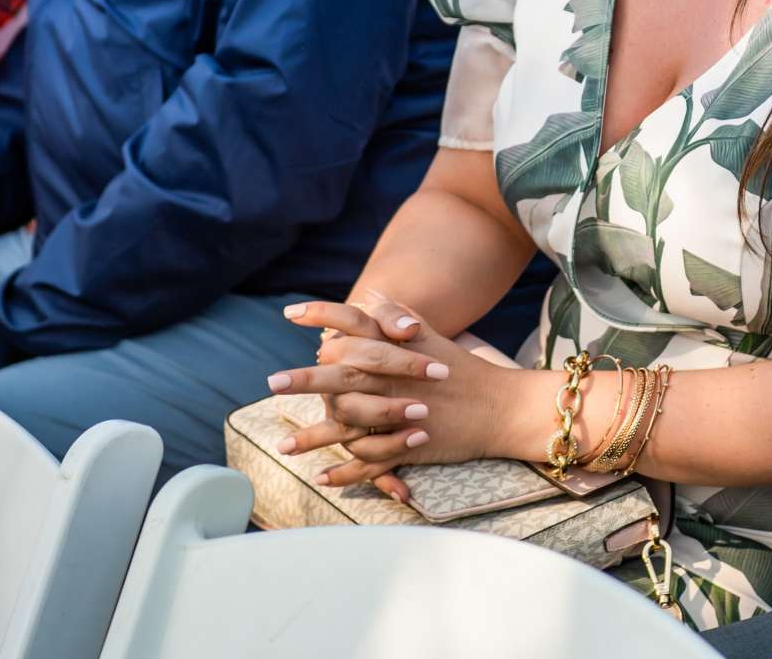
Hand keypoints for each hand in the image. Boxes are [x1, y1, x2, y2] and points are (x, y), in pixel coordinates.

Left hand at [270, 298, 517, 498]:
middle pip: (342, 374)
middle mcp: (393, 378)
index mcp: (396, 348)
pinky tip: (322, 476)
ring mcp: (399, 413)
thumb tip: (371, 294)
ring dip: (313, 437)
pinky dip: (345, 473)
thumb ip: (397, 317)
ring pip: (348, 424)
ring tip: (282, 446)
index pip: (353, 322)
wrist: (499, 406)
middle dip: (304, 379)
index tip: (289, 314)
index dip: (321, 314)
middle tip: (272, 382)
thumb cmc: (462, 369)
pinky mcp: (407, 445)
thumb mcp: (430, 337)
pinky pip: (370, 462)